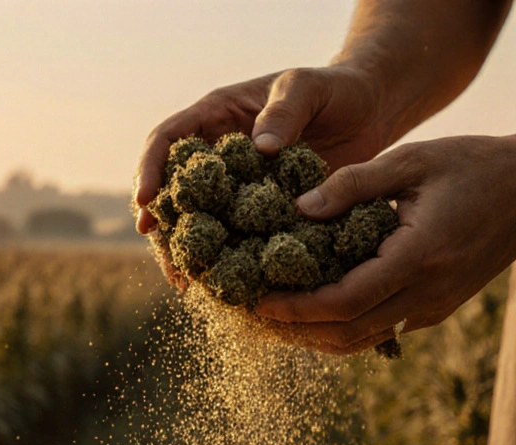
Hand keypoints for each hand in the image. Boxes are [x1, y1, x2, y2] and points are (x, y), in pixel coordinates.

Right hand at [133, 66, 393, 280]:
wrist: (369, 112)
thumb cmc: (335, 89)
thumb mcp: (308, 88)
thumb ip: (285, 111)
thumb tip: (260, 148)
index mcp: (217, 116)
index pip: (168, 140)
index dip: (150, 168)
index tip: (146, 201)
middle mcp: (220, 154)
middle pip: (174, 189)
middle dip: (164, 225)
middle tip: (167, 259)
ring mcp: (239, 185)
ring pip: (201, 219)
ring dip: (191, 250)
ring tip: (188, 284)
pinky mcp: (263, 211)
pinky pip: (238, 236)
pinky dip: (230, 259)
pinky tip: (228, 285)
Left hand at [254, 135, 515, 353]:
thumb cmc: (475, 165)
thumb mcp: (410, 161)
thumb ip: (352, 184)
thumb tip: (298, 210)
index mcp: (418, 257)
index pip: (346, 302)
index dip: (298, 309)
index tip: (260, 303)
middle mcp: (428, 294)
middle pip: (350, 334)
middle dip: (299, 331)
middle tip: (257, 317)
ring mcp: (436, 306)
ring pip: (366, 340)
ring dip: (320, 336)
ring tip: (279, 319)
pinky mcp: (439, 307)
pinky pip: (384, 328)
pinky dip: (347, 326)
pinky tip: (319, 308)